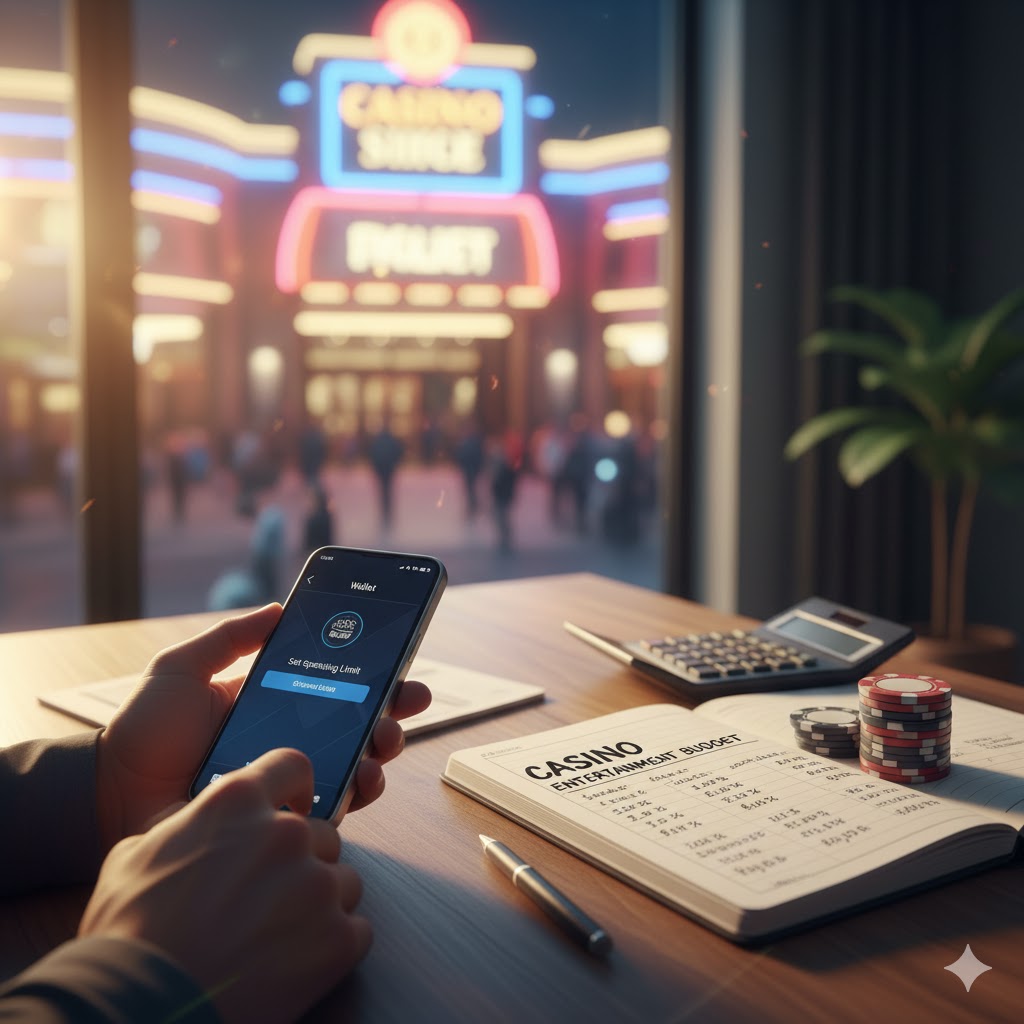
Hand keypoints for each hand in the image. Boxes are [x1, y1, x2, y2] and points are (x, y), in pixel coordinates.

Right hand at [81, 749, 368, 1022]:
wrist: (143, 1005)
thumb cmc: (129, 932)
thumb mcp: (134, 855)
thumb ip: (181, 826)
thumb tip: (191, 823)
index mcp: (237, 802)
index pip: (293, 765)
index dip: (295, 787)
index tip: (294, 804)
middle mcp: (286, 833)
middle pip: (322, 833)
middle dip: (303, 860)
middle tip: (270, 897)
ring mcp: (316, 884)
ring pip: (342, 880)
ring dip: (320, 902)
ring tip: (280, 934)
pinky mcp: (337, 938)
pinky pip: (357, 929)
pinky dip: (334, 945)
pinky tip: (298, 962)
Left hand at [97, 604, 430, 849]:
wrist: (111, 795)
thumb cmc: (143, 731)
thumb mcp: (182, 667)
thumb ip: (230, 636)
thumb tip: (280, 606)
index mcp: (272, 704)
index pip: (335, 687)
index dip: (373, 676)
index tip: (402, 664)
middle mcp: (288, 743)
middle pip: (357, 726)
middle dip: (391, 713)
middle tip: (404, 702)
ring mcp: (289, 783)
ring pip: (356, 766)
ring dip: (380, 751)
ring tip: (382, 740)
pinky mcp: (281, 819)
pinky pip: (332, 807)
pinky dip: (356, 793)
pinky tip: (361, 779)